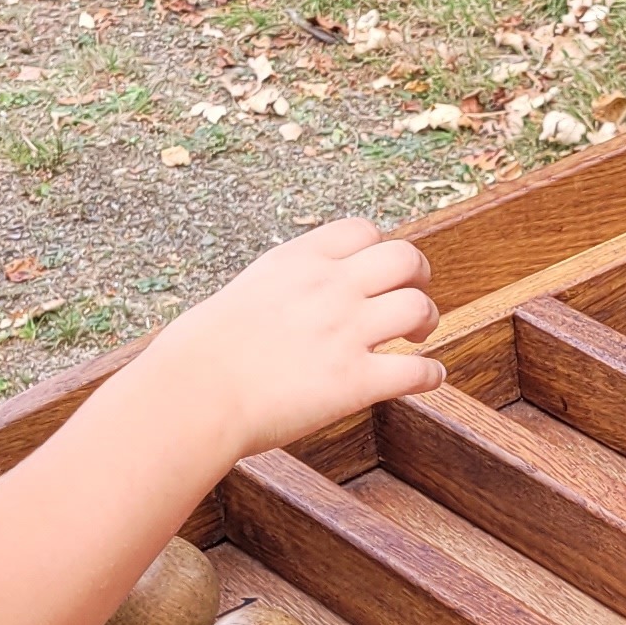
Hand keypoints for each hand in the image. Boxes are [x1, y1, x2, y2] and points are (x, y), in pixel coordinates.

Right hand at [150, 215, 442, 461]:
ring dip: (427, 321)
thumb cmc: (202, 353)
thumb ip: (283, 286)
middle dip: (417, 276)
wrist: (194, 393)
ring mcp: (345, 333)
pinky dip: (431, 374)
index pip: (363, 230)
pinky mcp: (355, 381)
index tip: (379, 271)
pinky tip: (427, 378)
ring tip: (415, 338)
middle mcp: (330, 288)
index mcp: (299, 261)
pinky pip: (417, 370)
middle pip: (405, 258)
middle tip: (411, 299)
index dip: (380, 249)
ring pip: (419, 307)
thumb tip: (296, 295)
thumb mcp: (245, 292)